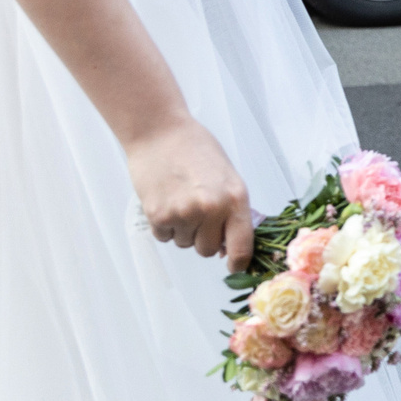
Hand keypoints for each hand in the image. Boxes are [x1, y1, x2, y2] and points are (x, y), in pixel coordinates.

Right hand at [124, 116, 254, 271]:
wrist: (160, 132)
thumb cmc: (197, 151)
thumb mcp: (228, 177)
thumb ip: (232, 211)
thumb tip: (229, 247)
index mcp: (235, 198)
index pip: (242, 247)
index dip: (239, 263)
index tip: (234, 267)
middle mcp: (211, 209)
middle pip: (208, 250)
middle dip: (203, 238)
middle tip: (197, 213)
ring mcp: (184, 213)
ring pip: (184, 244)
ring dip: (183, 230)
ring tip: (180, 198)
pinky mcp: (158, 215)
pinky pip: (164, 237)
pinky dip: (164, 225)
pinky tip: (166, 199)